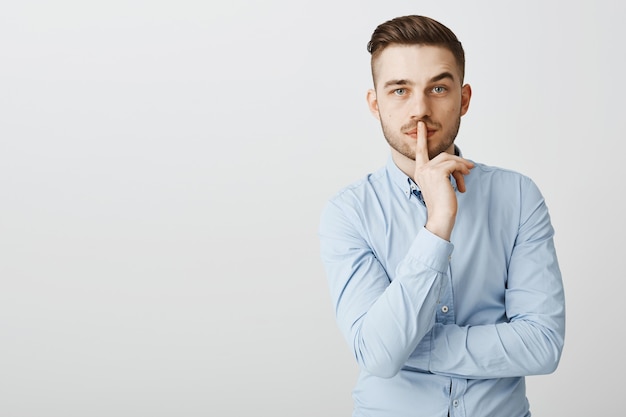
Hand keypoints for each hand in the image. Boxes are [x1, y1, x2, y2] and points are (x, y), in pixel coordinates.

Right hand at [413, 121, 473, 240]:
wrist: (441, 216)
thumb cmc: (442, 203)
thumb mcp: (440, 185)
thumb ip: (443, 172)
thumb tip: (461, 165)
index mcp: (420, 171)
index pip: (420, 151)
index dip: (421, 137)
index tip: (421, 125)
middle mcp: (421, 169)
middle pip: (443, 156)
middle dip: (458, 162)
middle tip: (470, 169)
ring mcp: (429, 170)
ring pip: (450, 160)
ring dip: (462, 168)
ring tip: (467, 178)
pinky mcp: (438, 173)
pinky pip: (454, 165)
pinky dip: (462, 172)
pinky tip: (462, 184)